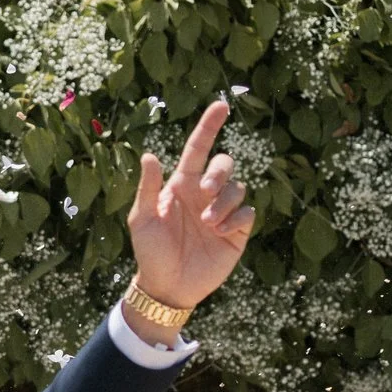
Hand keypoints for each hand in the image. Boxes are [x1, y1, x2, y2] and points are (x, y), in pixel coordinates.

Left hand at [125, 98, 255, 326]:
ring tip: (208, 225)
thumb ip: (148, 188)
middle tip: (205, 191)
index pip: (198, 149)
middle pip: (224, 164)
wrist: (167, 286)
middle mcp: (204, 194)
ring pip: (238, 189)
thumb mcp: (142, 219)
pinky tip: (220, 233)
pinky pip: (248, 212)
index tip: (220, 106)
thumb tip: (149, 155)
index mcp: (181, 185)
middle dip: (219, 172)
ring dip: (224, 203)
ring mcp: (222, 211)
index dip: (209, 126)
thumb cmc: (150, 252)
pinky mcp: (237, 231)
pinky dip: (235, 219)